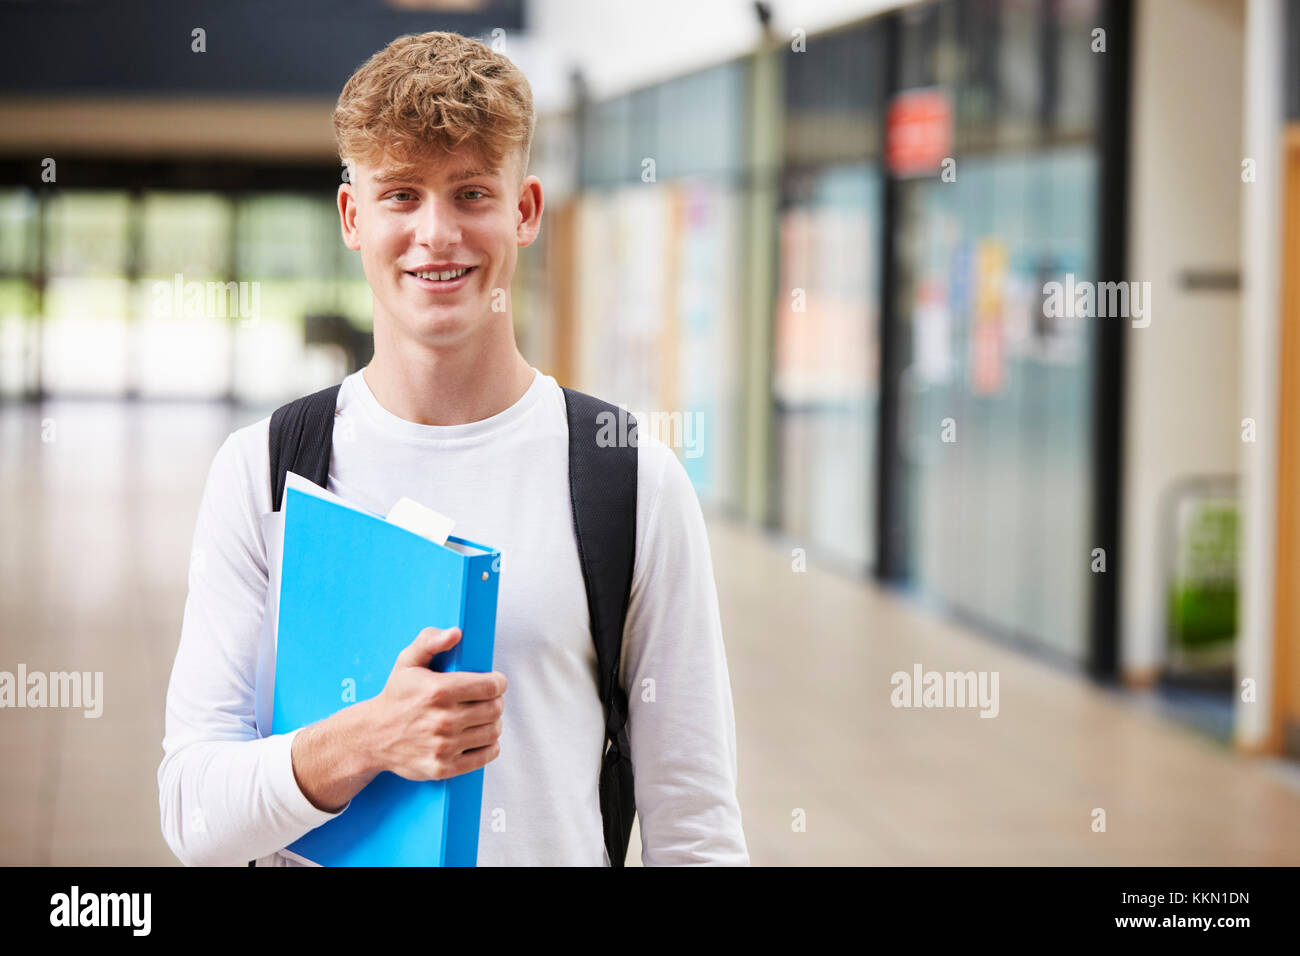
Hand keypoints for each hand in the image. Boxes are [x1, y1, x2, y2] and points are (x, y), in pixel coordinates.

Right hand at [360, 626, 506, 780]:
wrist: (371, 737)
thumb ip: (431, 641)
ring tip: (483, 718)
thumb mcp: (407, 661)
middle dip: (496, 702)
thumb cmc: (395, 697)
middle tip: (488, 700)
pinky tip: (481, 738)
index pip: (490, 687)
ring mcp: (443, 746)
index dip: (498, 682)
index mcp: (437, 691)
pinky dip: (490, 746)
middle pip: (495, 709)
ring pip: (493, 732)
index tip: (495, 682)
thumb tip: (456, 633)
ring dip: (494, 723)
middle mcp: (442, 720)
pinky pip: (485, 756)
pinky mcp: (443, 767)